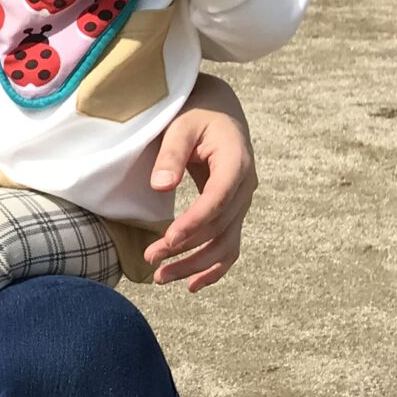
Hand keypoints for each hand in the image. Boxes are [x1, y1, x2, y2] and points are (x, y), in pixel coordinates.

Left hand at [144, 91, 255, 292]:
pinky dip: (214, 269)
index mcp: (236, 161)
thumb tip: (160, 187)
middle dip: (186, 249)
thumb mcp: (180, 127)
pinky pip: (229, 246)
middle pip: (220, 227)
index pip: (218, 200)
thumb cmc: (195, 116)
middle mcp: (245, 186)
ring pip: (226, 243)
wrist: (218, 111)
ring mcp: (242, 202)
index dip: (194, 223)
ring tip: (161, 278)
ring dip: (196, 265)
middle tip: (151, 261)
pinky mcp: (234, 213)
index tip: (168, 240)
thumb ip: (170, 155)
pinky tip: (191, 285)